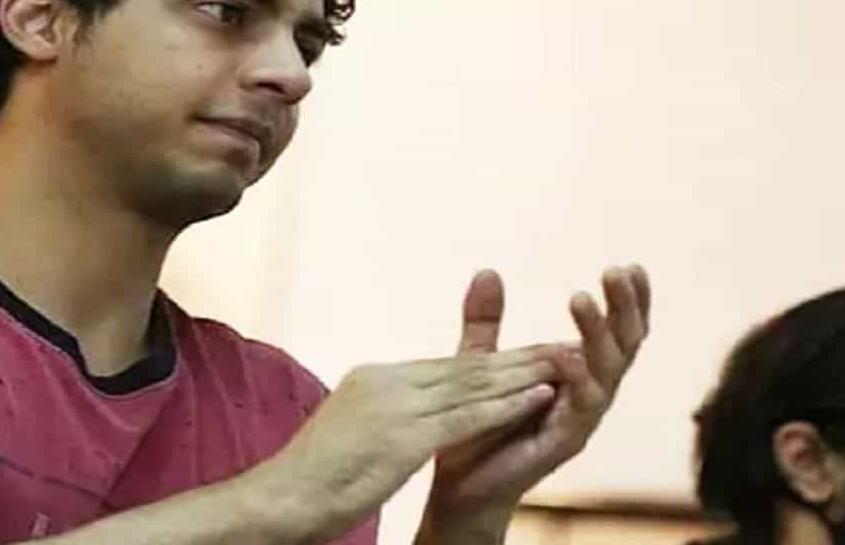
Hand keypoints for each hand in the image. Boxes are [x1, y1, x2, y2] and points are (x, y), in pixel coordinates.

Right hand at [250, 344, 561, 543]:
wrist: (279, 499)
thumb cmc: (309, 478)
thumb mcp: (349, 433)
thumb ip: (378, 415)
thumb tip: (395, 417)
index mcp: (373, 377)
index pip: (444, 367)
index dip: (490, 362)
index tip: (526, 354)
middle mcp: (387, 381)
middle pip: (464, 368)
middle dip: (517, 358)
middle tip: (560, 345)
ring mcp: (395, 407)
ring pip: (473, 387)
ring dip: (524, 375)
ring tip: (564, 363)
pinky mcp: (403, 437)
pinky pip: (467, 418)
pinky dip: (508, 406)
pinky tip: (540, 397)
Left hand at [417, 265, 651, 543]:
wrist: (460, 487)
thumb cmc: (478, 426)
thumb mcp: (478, 365)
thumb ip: (485, 322)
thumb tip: (488, 270)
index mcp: (578, 373)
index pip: (617, 332)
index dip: (630, 301)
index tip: (630, 266)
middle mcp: (589, 394)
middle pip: (625, 346)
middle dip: (625, 307)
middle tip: (617, 270)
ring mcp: (581, 419)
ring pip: (608, 371)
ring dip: (598, 333)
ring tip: (580, 298)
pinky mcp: (564, 442)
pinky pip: (582, 409)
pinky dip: (579, 380)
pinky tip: (569, 356)